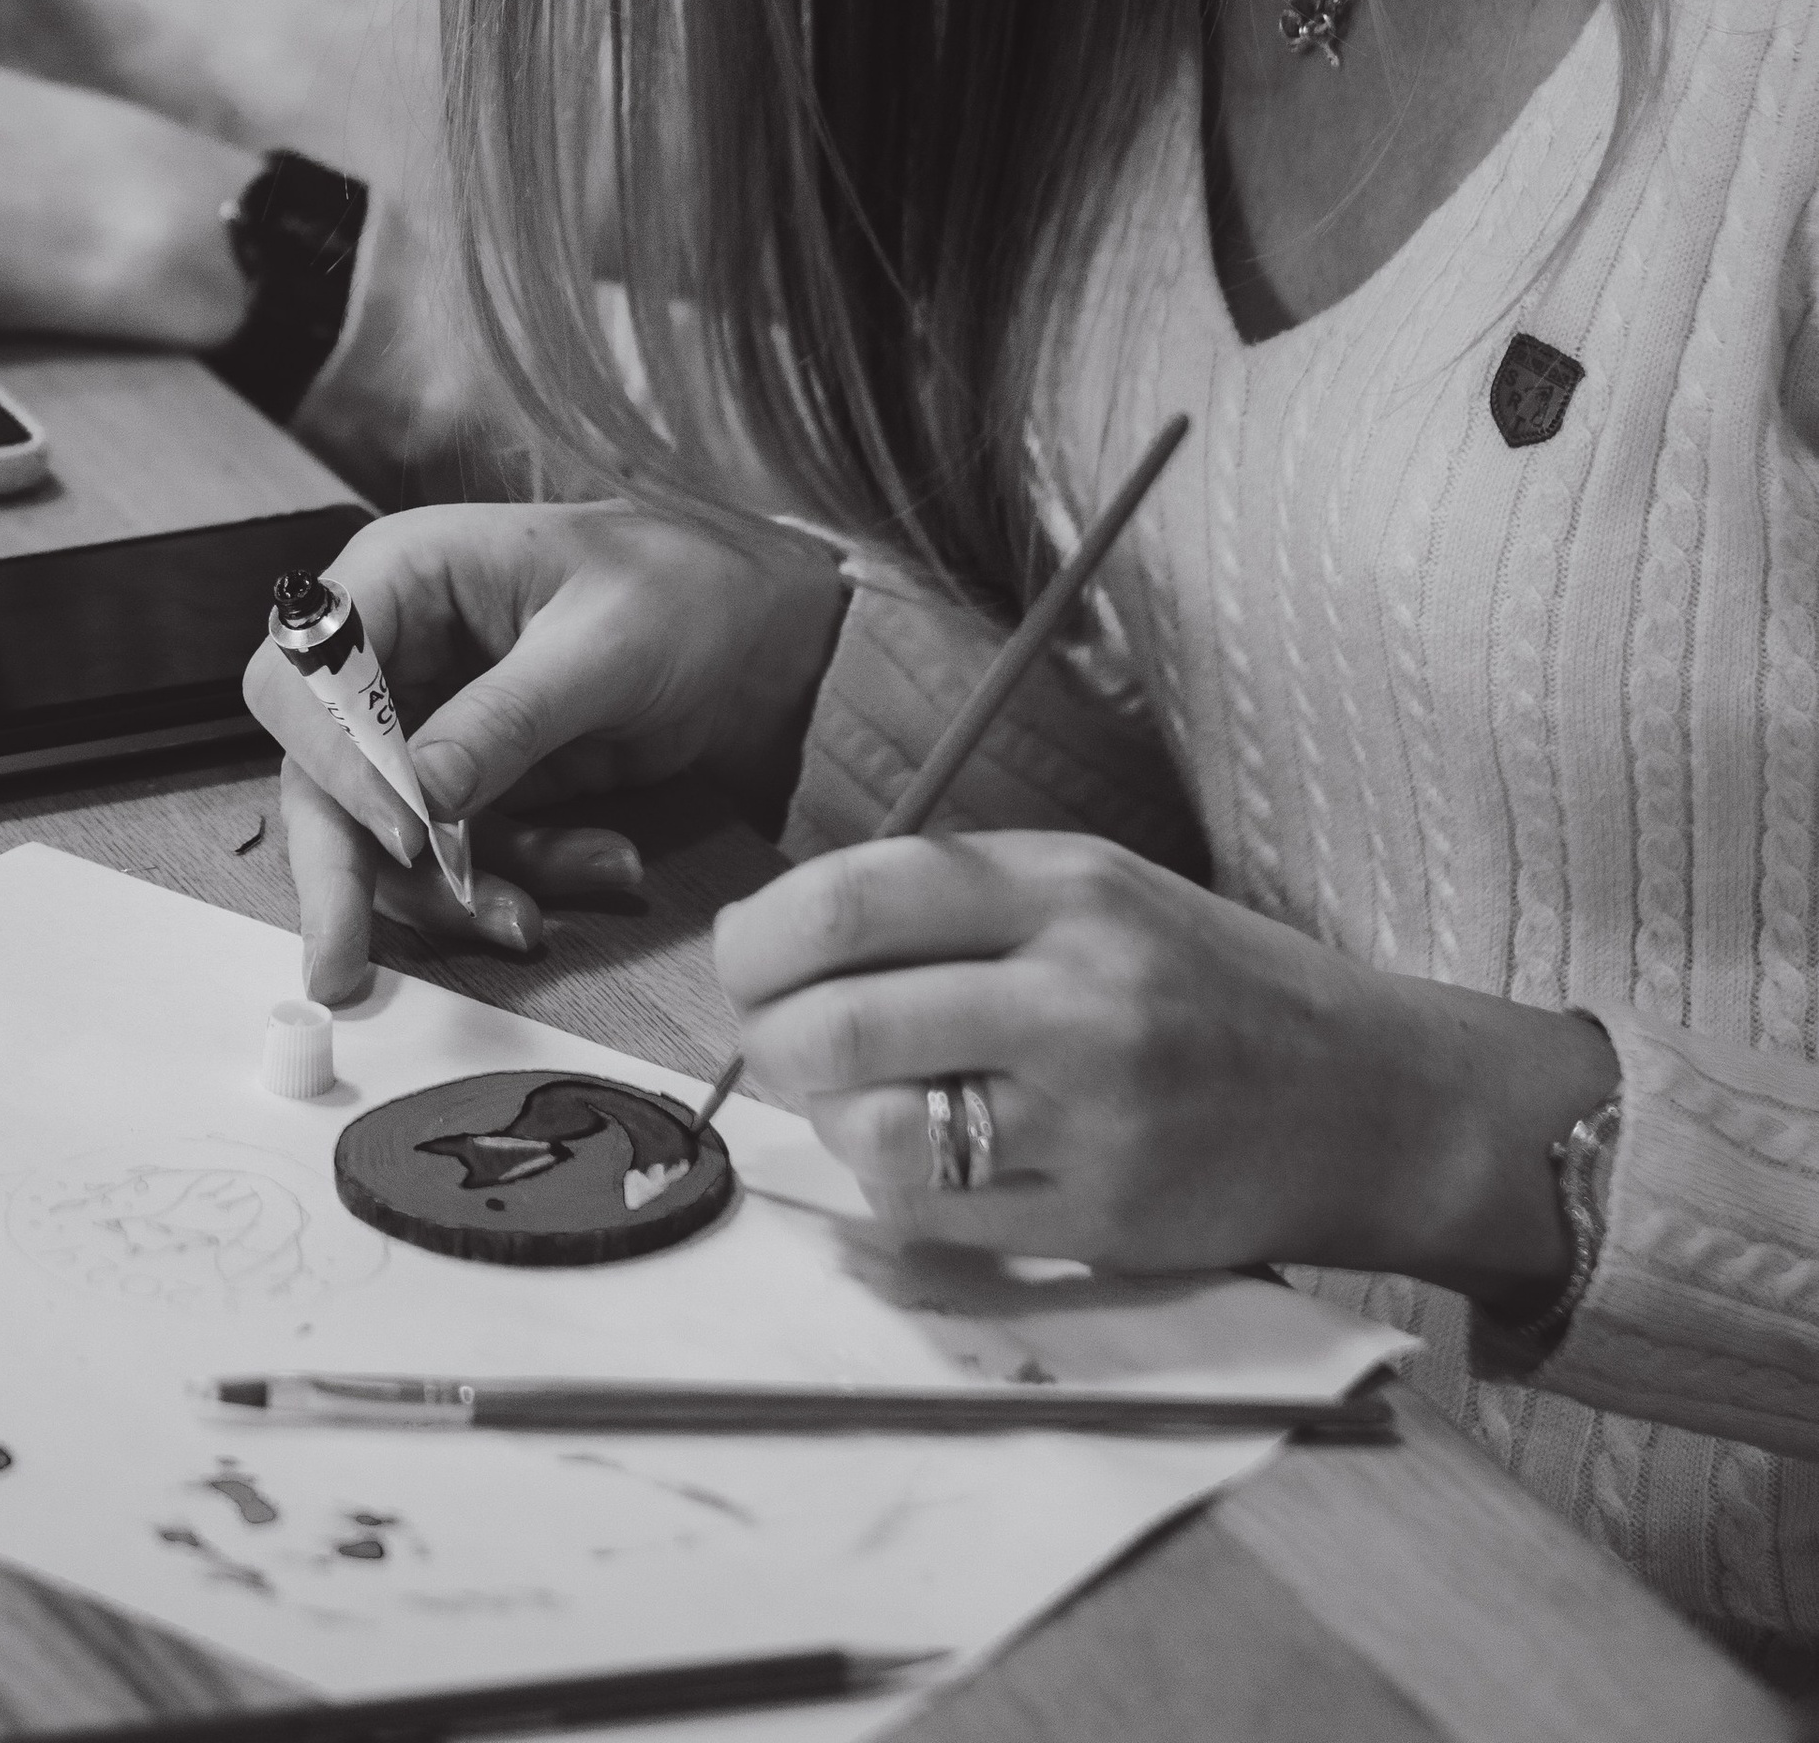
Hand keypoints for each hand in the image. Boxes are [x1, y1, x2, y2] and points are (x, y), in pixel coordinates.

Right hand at [243, 498, 848, 1003]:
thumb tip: (419, 799)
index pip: (302, 677)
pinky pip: (467, 856)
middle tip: (341, 970)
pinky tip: (609, 864)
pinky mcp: (474, 780)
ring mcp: (428, 722)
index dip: (329, 760)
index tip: (399, 832)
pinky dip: (528, 878)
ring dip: (466, 889)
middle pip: (320, 775)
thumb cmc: (676, 588)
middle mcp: (392, 651)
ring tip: (543, 916)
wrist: (753, 622)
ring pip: (391, 839)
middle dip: (345, 875)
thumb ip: (505, 720)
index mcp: (400, 577)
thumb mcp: (600, 648)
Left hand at [715, 829, 1619, 1292]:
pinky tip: (920, 1157)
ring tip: (850, 1099)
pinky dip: (891, 1189)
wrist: (1365, 1098)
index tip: (744, 951)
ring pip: (876, 1132)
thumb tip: (788, 935)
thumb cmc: (1205, 979)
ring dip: (827, 1120)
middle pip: (843, 1021)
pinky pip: (933, 1216)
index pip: (862, 896)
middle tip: (770, 1035)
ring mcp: (1089, 1119)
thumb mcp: (1097, 888)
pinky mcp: (1098, 1222)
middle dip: (768, 1034)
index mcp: (1068, 889)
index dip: (766, 932)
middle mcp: (1078, 996)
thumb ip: (958, 898)